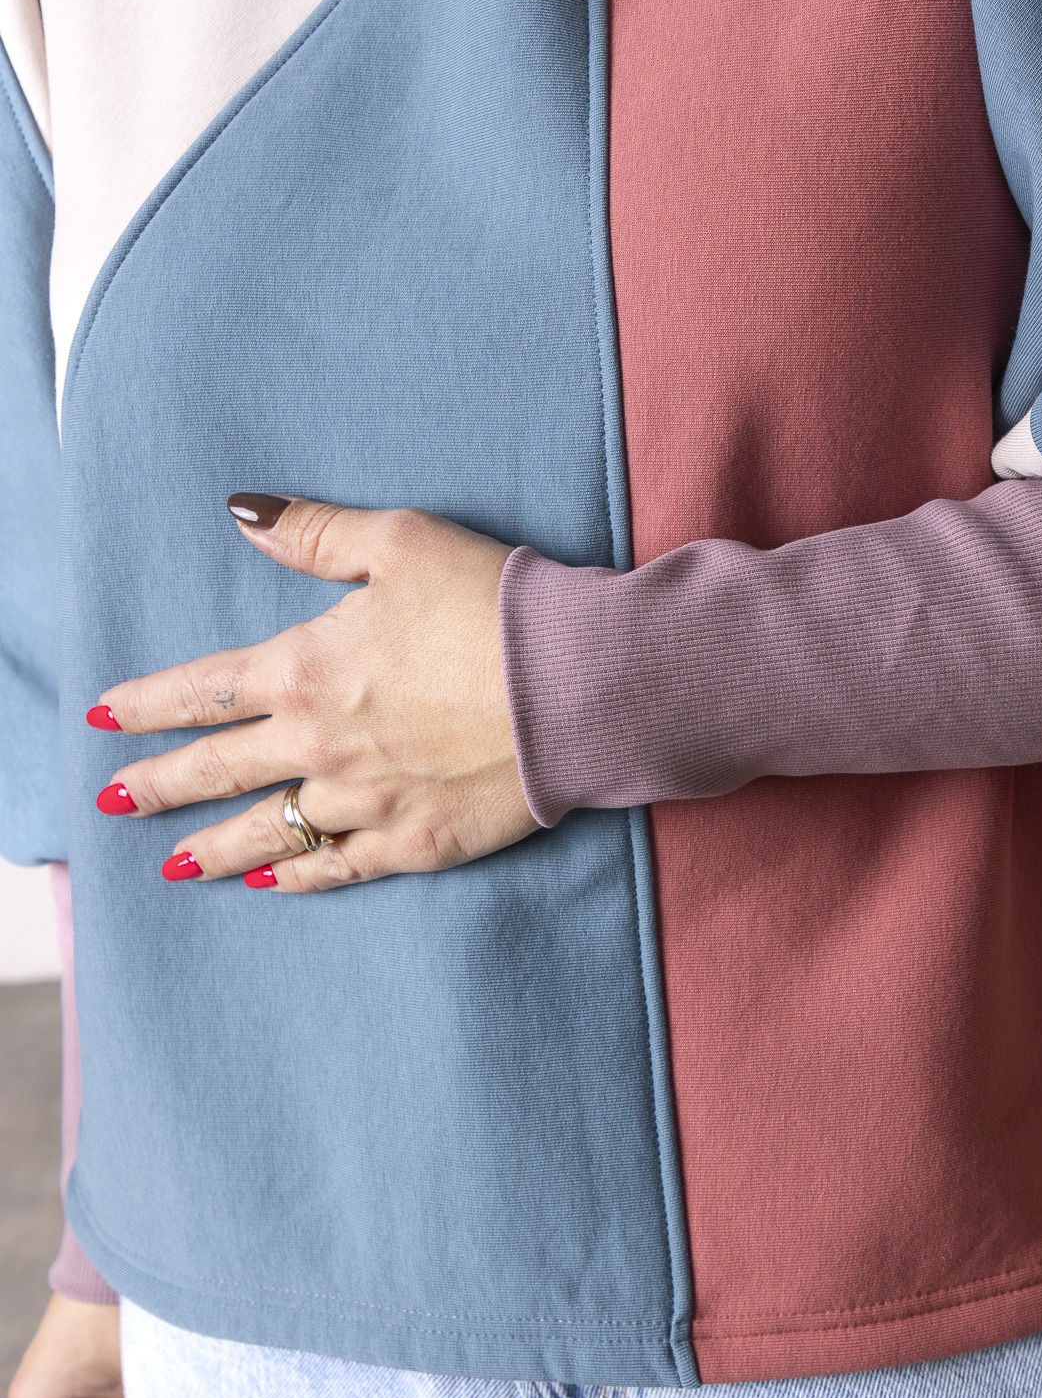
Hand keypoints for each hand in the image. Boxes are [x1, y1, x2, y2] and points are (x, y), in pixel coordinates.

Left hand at [88, 496, 536, 891]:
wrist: (579, 685)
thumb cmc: (495, 604)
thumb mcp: (402, 541)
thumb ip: (315, 532)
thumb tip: (243, 513)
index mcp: (307, 669)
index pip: (203, 691)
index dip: (147, 703)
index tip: (107, 714)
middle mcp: (320, 745)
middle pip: (215, 771)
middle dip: (155, 786)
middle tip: (111, 801)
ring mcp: (364, 802)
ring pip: (267, 833)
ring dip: (212, 849)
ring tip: (172, 864)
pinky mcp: (415, 843)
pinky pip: (338, 869)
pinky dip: (297, 879)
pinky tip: (269, 885)